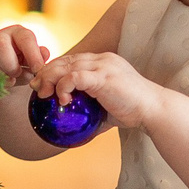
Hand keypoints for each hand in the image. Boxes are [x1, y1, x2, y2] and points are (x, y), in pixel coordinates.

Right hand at [0, 23, 51, 87]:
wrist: (7, 81)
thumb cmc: (24, 68)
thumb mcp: (34, 64)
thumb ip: (40, 59)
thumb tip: (44, 54)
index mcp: (18, 34)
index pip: (25, 38)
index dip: (32, 54)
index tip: (37, 70)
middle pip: (0, 43)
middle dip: (10, 64)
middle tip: (17, 75)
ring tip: (9, 82)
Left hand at [32, 51, 163, 127]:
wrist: (153, 110)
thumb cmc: (133, 111)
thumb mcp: (107, 108)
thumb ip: (91, 111)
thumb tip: (74, 129)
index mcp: (103, 62)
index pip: (72, 60)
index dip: (54, 69)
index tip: (42, 84)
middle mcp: (102, 59)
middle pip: (66, 59)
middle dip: (46, 72)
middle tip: (36, 87)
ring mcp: (103, 66)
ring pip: (66, 65)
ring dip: (50, 79)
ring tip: (43, 93)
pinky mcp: (103, 76)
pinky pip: (74, 77)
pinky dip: (63, 87)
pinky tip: (62, 100)